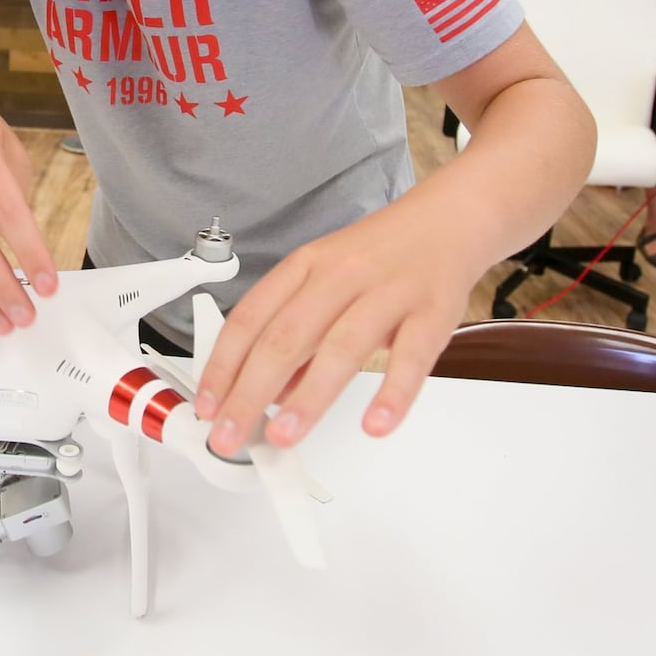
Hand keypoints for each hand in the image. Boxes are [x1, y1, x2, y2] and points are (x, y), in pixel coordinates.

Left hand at [192, 206, 468, 456]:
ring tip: (283, 436)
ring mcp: (387, 293)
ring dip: (308, 397)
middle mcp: (340, 277)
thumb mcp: (324, 280)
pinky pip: (411, 357)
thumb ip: (298, 337)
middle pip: (285, 337)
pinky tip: (374, 424)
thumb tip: (269, 393)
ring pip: (341, 347)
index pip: (251, 318)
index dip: (223, 365)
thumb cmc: (380, 255)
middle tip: (230, 436)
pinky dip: (392, 392)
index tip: (207, 406)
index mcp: (305, 267)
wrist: (448, 219)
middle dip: (250, 391)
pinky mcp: (431, 313)